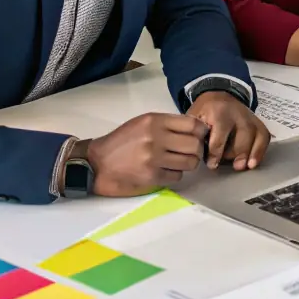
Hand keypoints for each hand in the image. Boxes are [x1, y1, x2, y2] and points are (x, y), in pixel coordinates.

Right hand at [85, 113, 207, 196]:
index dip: (201, 131)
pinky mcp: (151, 176)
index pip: (192, 124)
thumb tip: (194, 129)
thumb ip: (166, 124)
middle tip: (190, 152)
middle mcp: (156, 138)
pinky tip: (166, 171)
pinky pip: (177, 176)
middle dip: (197, 150)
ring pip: (190, 162)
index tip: (200, 136)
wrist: (96, 164)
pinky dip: (175, 174)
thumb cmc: (120, 143)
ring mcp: (154, 158)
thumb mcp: (141, 123)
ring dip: (188, 163)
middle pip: (195, 145)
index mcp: (154, 121)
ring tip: (178, 162)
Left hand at [187, 91, 270, 171]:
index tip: (212, 165)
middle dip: (239, 151)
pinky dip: (261, 150)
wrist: (217, 96)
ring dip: (252, 152)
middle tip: (234, 166)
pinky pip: (264, 135)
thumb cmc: (204, 112)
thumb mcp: (194, 117)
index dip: (216, 152)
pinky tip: (254, 162)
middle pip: (243, 133)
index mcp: (219, 111)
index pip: (220, 133)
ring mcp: (250, 117)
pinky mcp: (257, 122)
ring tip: (247, 166)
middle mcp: (238, 112)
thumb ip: (196, 134)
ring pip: (256, 134)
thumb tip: (196, 155)